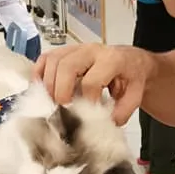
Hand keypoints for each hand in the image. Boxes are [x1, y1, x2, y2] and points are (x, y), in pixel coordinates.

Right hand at [36, 43, 152, 124]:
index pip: (92, 80)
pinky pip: (46, 58)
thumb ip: (121, 112)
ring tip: (52, 102)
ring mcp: (77, 48)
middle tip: (62, 109)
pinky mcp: (66, 51)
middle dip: (61, 91)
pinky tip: (42, 89)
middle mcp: (92, 50)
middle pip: (66, 66)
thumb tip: (103, 124)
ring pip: (53, 60)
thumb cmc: (131, 77)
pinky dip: (39, 73)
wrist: (132, 61)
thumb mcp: (135, 95)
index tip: (87, 114)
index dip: (86, 100)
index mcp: (112, 60)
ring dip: (48, 84)